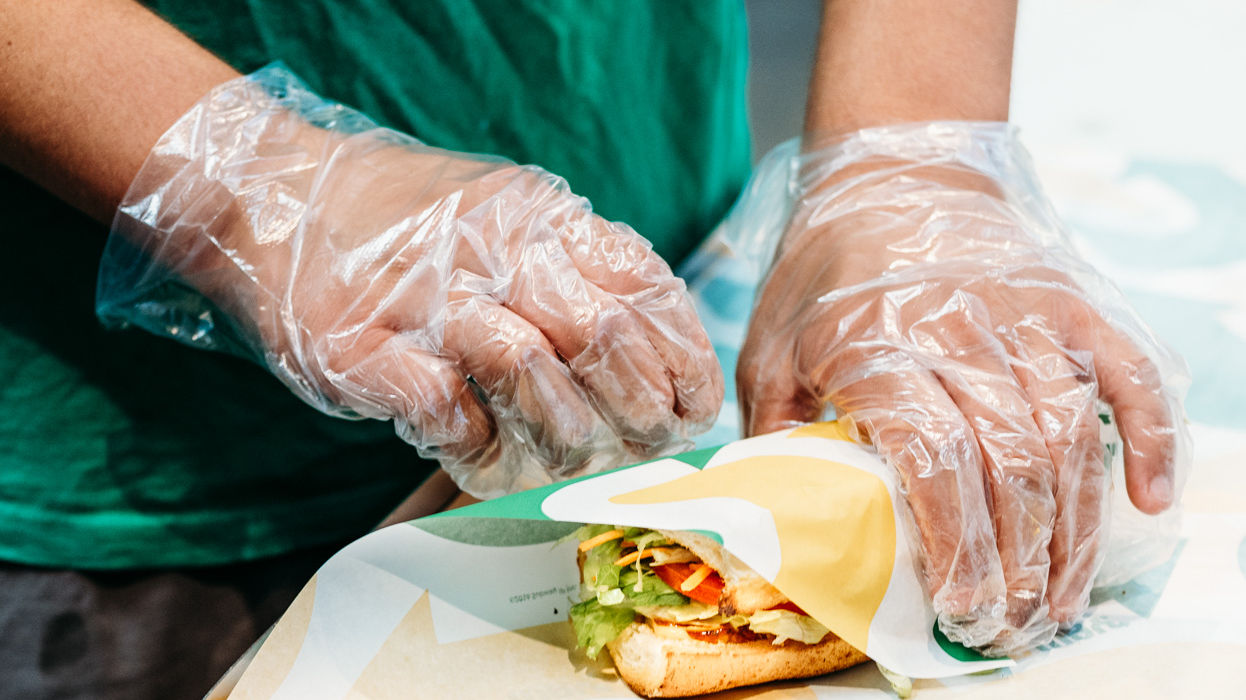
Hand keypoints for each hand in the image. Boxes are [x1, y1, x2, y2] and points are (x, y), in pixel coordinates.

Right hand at [100, 66, 721, 496]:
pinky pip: (442, 408)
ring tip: (567, 455)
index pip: (642, 288)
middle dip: (640, 408)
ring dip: (561, 432)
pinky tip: (476, 447)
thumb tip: (668, 350)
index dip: (682, 359)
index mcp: (537, 215)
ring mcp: (422, 296)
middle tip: (646, 444)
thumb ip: (580, 264)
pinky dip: (472, 442)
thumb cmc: (410, 225)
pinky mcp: (360, 347)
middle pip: (600, 335)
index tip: (694, 409)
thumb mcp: (509, 215)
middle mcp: (488, 247)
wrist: (274, 194)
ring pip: (527, 370)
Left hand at [737, 123, 1187, 653]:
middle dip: (1017, 562)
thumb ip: (774, 427)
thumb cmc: (822, 269)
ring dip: (1075, 531)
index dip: (955, 542)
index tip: (961, 606)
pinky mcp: (1072, 299)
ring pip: (1071, 435)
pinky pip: (1130, 372)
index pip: (932, 458)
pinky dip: (1150, 436)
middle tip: (1012, 626)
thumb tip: (781, 514)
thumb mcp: (770, 343)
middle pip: (1009, 464)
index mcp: (876, 342)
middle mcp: (959, 327)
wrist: (892, 171)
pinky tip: (1146, 501)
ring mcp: (1026, 310)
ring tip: (1060, 598)